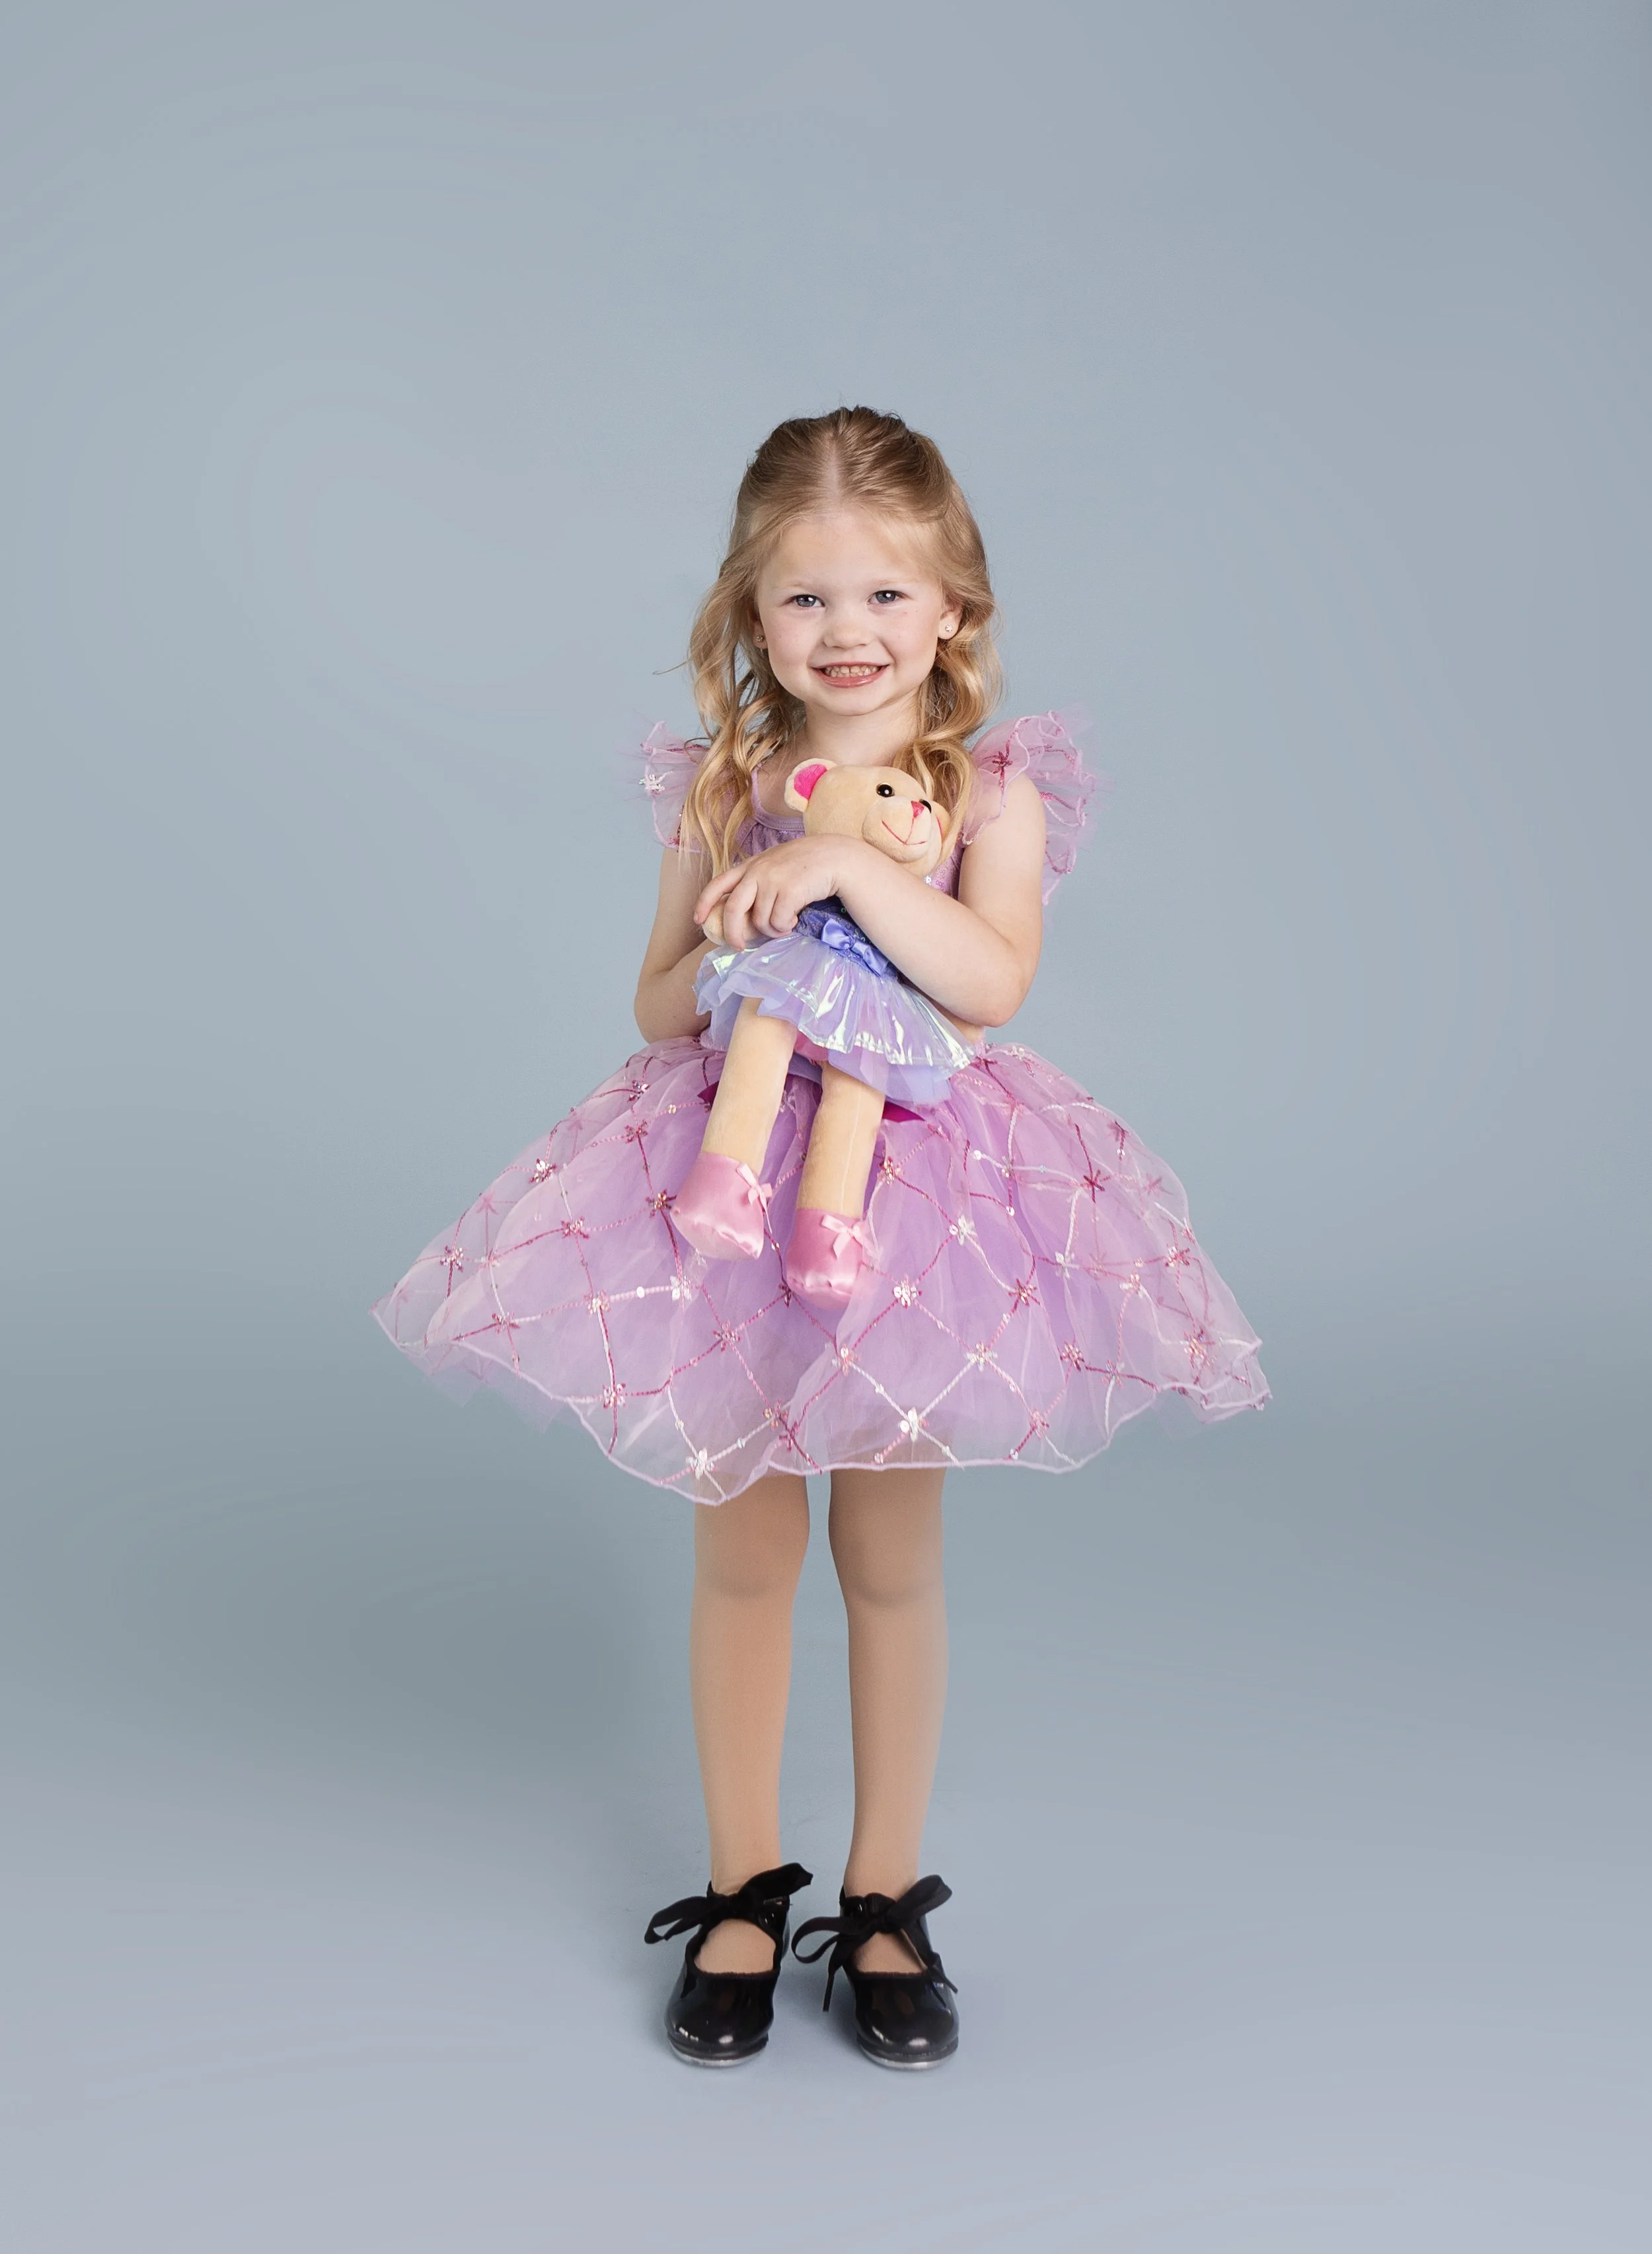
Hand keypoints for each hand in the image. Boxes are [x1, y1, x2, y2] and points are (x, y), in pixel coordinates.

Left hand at [693, 836, 853, 950]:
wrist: (835, 857)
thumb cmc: (806, 865)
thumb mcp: (776, 866)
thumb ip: (758, 882)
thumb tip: (744, 916)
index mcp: (750, 866)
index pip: (718, 884)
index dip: (704, 904)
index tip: (698, 921)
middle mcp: (757, 872)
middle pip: (733, 910)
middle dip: (733, 934)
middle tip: (739, 946)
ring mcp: (772, 881)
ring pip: (761, 922)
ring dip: (773, 931)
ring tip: (786, 925)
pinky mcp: (788, 891)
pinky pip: (779, 923)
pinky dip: (786, 928)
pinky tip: (796, 919)